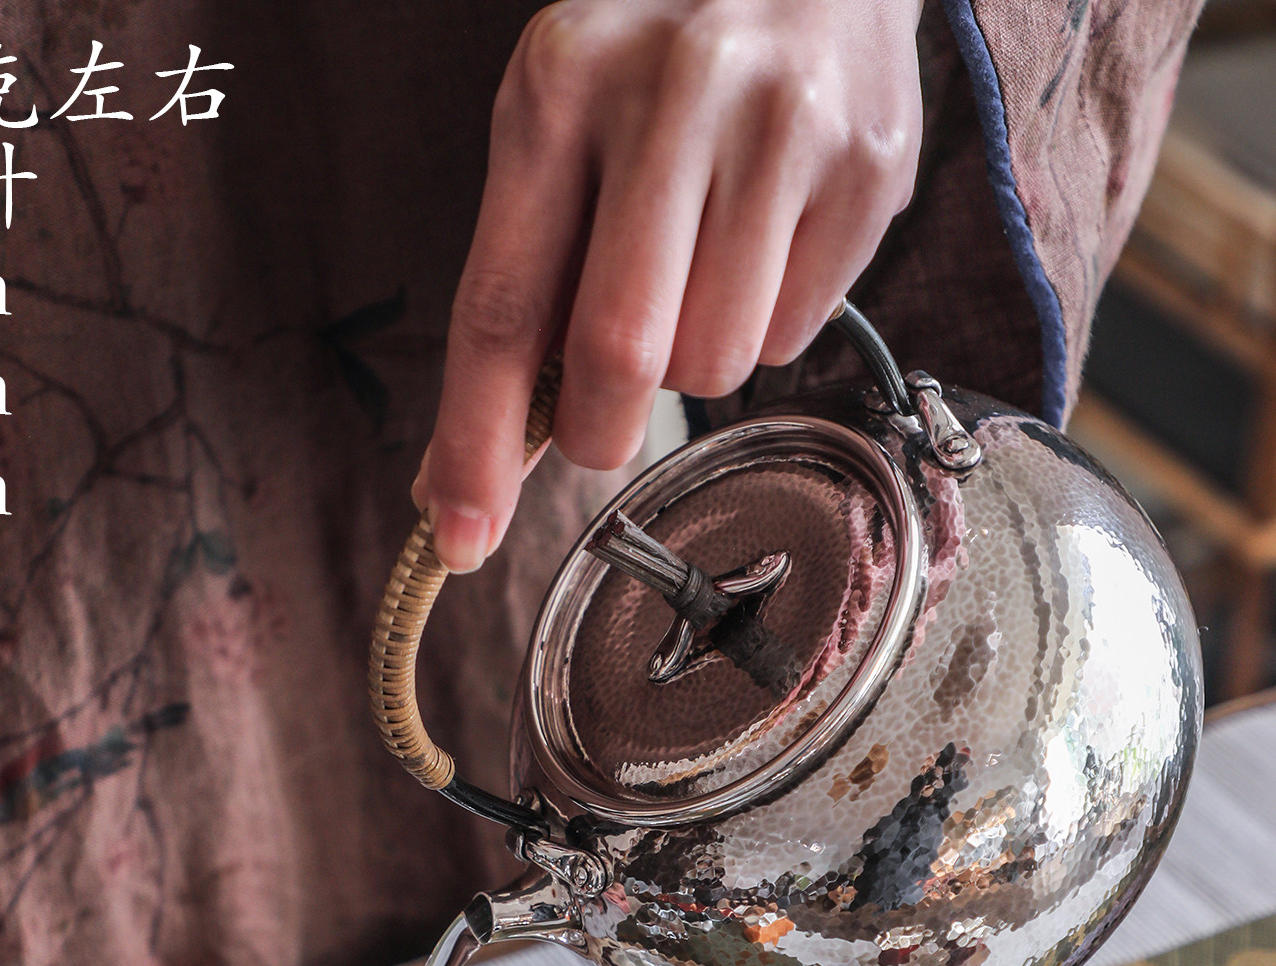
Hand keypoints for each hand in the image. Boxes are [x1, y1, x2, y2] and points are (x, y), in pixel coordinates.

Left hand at [416, 0, 922, 571]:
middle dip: (600, 427)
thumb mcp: (557, 130)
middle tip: (602, 415)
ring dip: (691, 361)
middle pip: (620, 353)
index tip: (459, 538)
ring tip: (700, 270)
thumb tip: (461, 478)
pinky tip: (764, 242)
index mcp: (562, 86)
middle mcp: (676, 92)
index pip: (503, 306)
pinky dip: (763, 324)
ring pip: (717, 361)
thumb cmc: (654, 64)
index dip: (476, 442)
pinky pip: (794, 334)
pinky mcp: (870, 166)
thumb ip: (517, 292)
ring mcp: (786, 126)